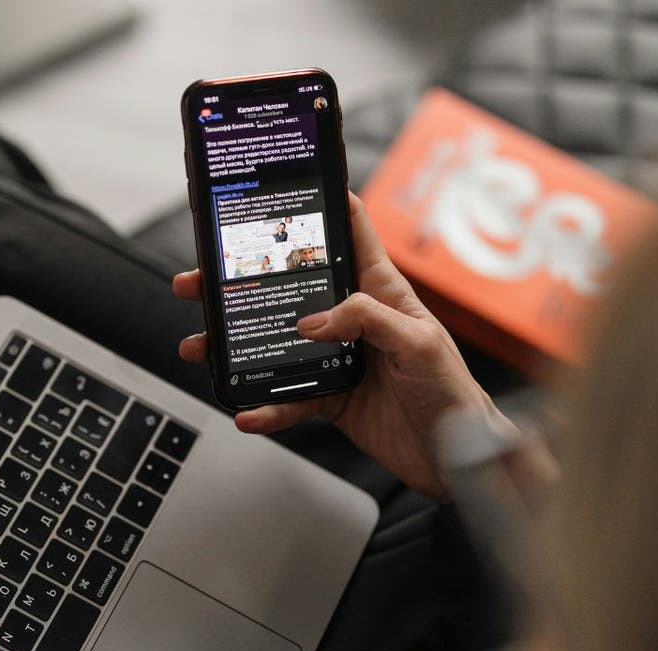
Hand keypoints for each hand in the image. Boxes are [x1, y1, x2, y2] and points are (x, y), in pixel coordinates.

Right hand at [172, 193, 512, 495]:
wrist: (457, 458)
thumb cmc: (452, 392)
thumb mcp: (419, 342)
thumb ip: (368, 320)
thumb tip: (313, 321)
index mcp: (380, 292)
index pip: (351, 234)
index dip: (323, 204)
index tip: (283, 186)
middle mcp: (353, 320)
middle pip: (289, 289)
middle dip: (242, 281)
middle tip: (201, 280)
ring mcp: (336, 358)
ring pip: (275, 344)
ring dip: (236, 346)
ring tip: (202, 347)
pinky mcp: (330, 397)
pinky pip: (288, 398)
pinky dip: (265, 406)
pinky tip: (246, 410)